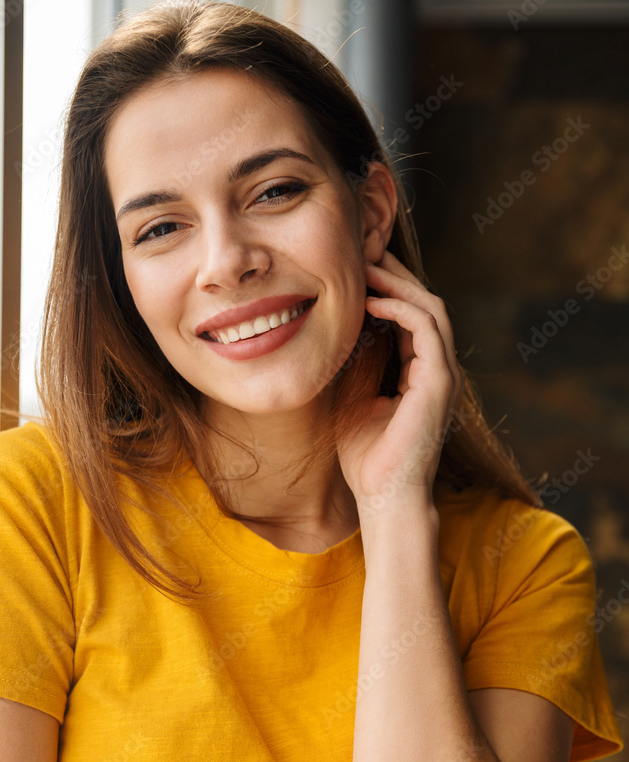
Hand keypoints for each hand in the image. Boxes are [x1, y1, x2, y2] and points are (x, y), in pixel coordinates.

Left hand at [336, 250, 463, 515]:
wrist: (383, 498)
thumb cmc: (366, 458)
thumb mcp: (352, 399)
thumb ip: (354, 367)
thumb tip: (331, 333)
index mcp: (420, 374)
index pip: (410, 318)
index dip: (386, 291)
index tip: (354, 272)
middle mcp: (437, 370)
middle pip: (425, 304)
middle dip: (395, 275)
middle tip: (362, 252)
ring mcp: (443, 375)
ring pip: (431, 309)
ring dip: (399, 284)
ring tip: (366, 266)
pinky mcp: (439, 383)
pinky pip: (427, 330)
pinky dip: (401, 309)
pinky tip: (372, 302)